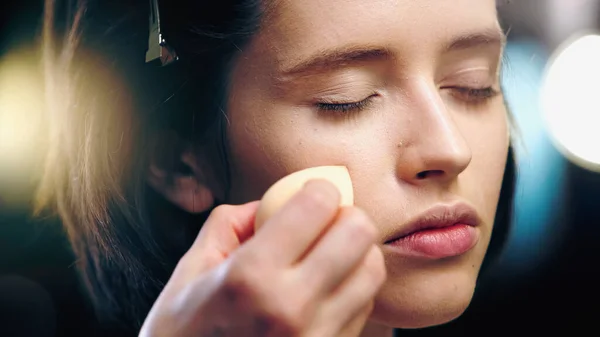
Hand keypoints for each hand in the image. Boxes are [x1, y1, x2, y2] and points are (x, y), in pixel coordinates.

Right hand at [139, 180, 385, 336]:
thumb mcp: (190, 271)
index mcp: (250, 276)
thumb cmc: (183, 334)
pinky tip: (325, 290)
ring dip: (356, 253)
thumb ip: (229, 224)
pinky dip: (353, 288)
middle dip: (346, 216)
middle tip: (327, 221)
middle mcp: (291, 307)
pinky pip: (365, 307)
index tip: (312, 193)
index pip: (317, 206)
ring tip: (330, 256)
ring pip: (372, 270)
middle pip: (359, 233)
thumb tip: (269, 203)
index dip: (319, 189)